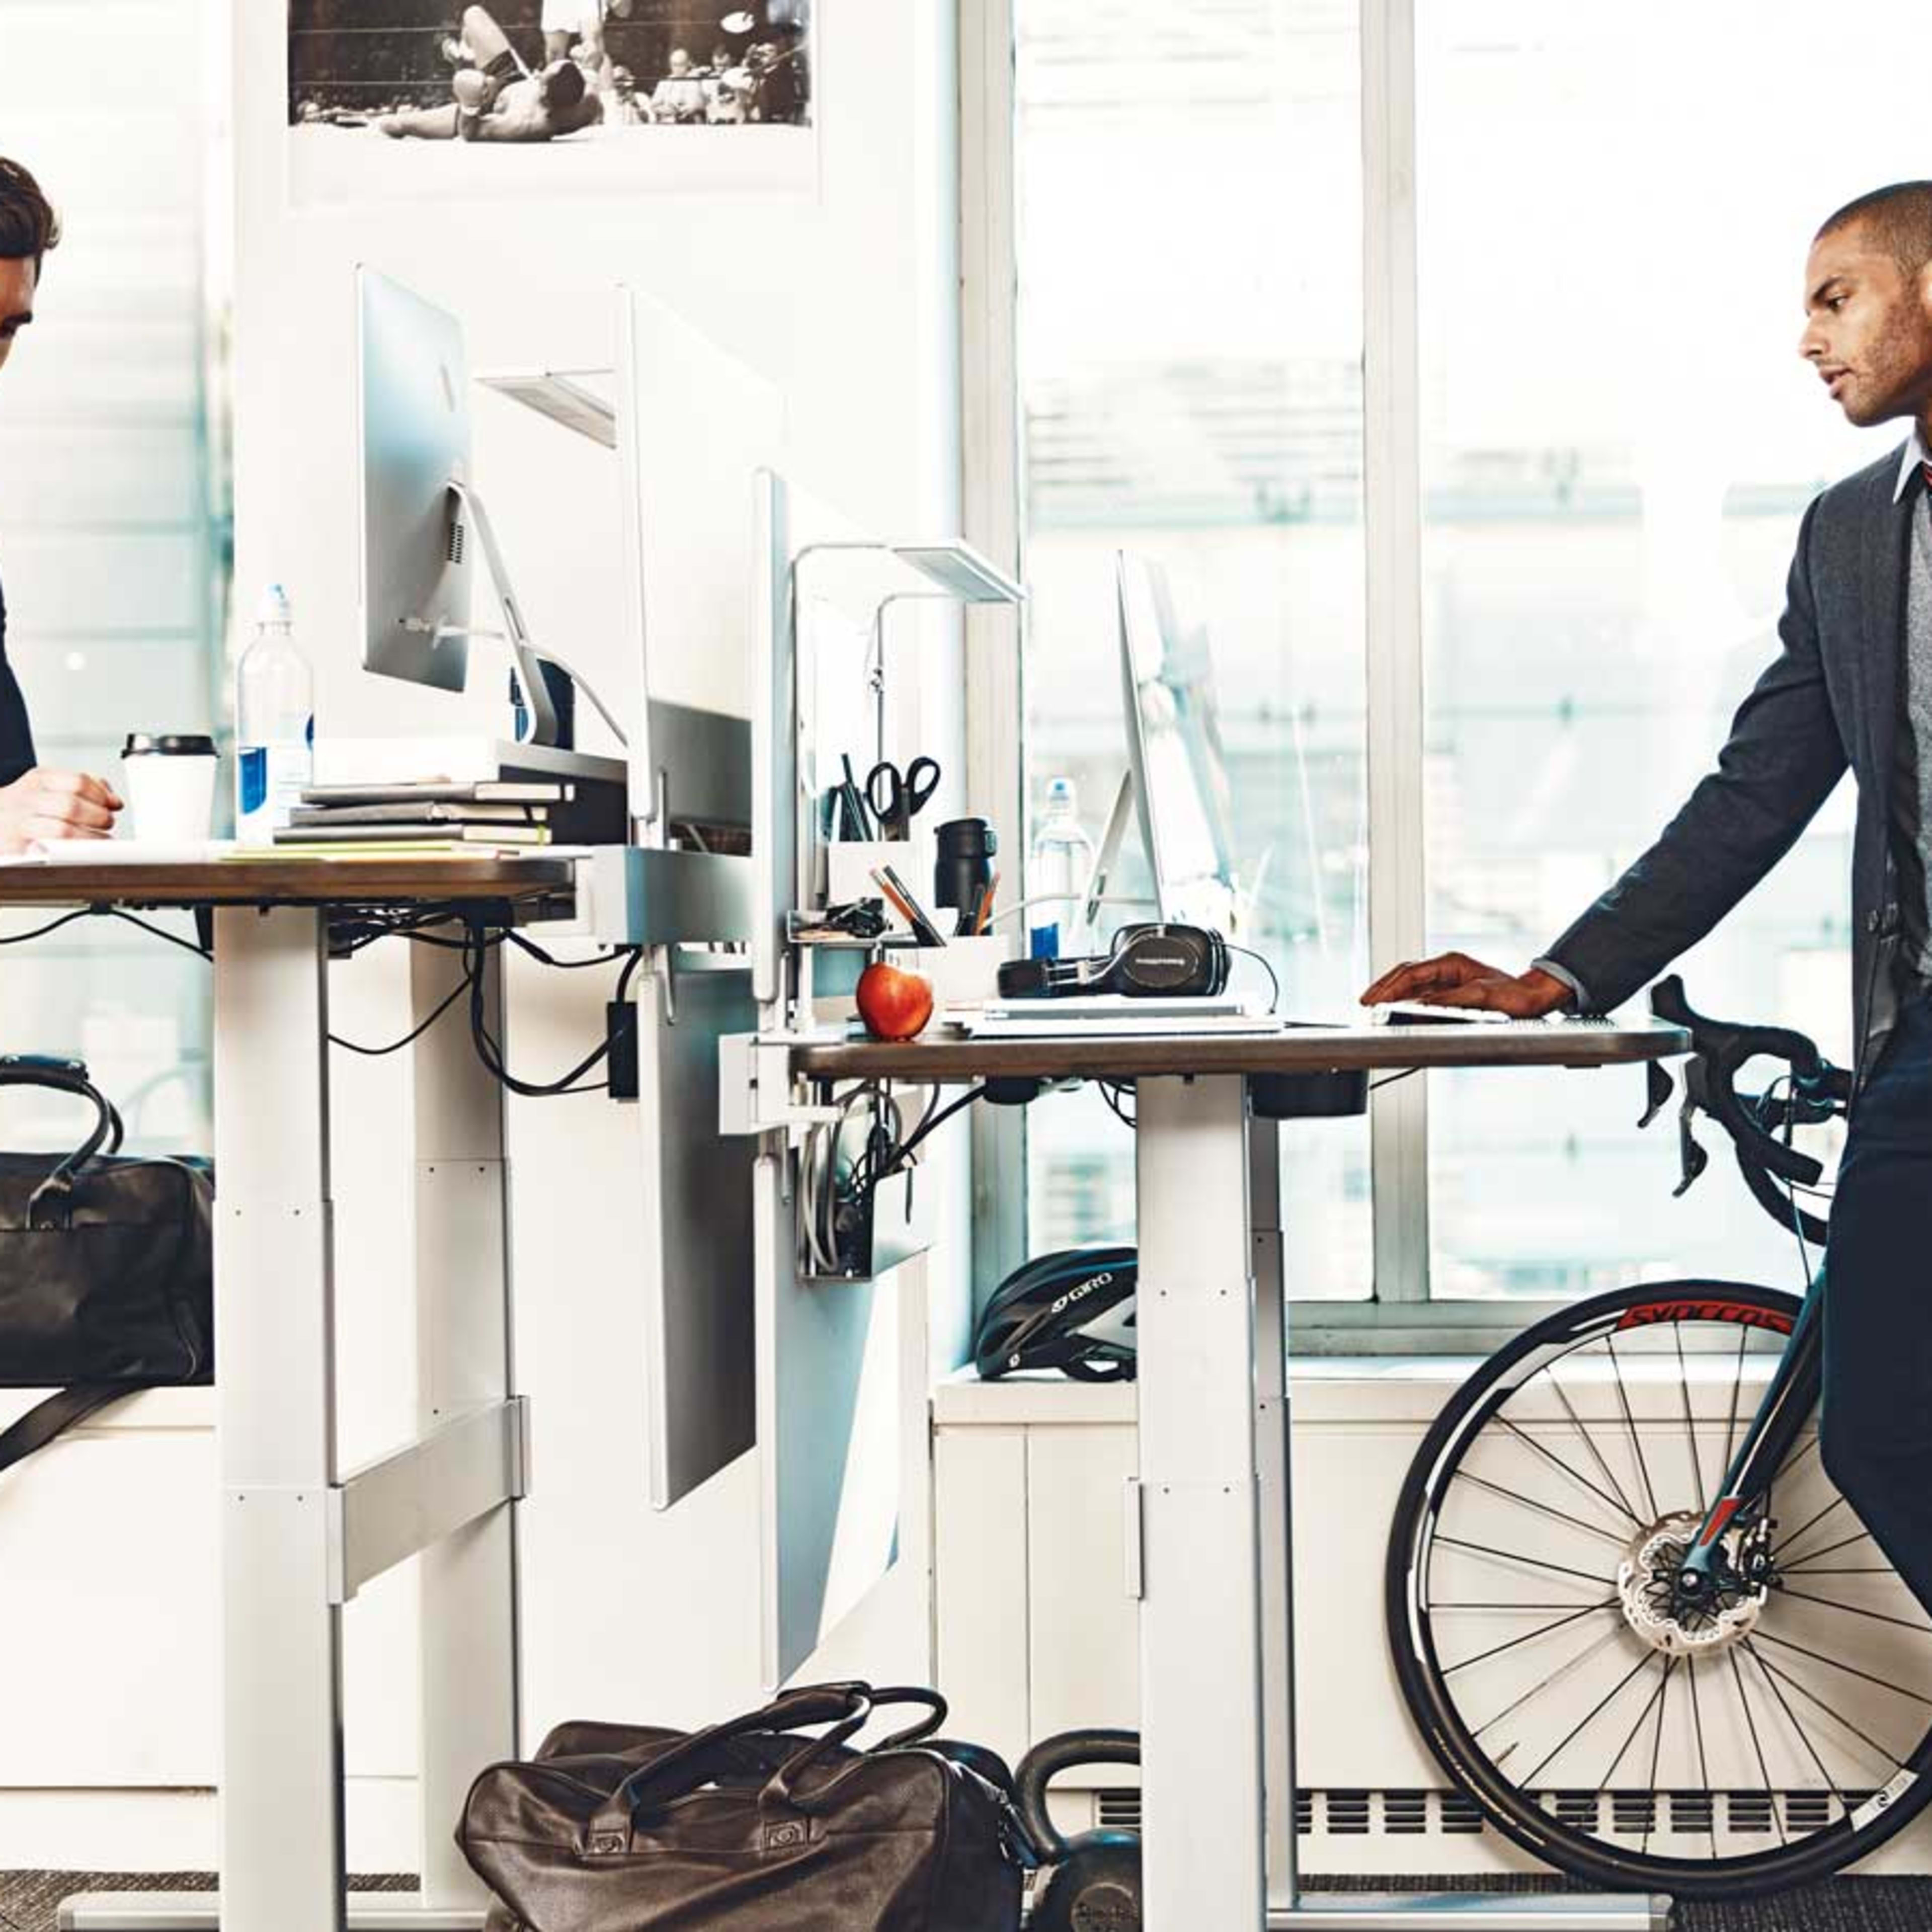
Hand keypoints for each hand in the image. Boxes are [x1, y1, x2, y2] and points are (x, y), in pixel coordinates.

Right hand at [0, 768, 122, 854]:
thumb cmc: (30, 806)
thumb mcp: (52, 785)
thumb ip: (87, 787)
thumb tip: (114, 802)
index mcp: (38, 780)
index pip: (77, 782)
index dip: (101, 796)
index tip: (111, 805)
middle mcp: (27, 800)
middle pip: (71, 806)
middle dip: (98, 817)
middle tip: (106, 823)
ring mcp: (20, 825)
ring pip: (61, 831)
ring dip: (90, 838)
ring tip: (98, 839)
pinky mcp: (19, 849)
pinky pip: (52, 854)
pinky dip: (72, 855)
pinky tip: (79, 854)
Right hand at [1361, 952, 1575, 1018]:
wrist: (1534, 999)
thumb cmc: (1513, 996)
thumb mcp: (1481, 997)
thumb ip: (1448, 1000)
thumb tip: (1421, 1006)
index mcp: (1451, 963)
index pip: (1411, 974)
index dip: (1390, 988)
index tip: (1374, 1000)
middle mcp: (1446, 969)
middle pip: (1405, 976)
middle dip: (1383, 989)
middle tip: (1365, 1003)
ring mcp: (1447, 980)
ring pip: (1411, 985)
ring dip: (1392, 995)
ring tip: (1374, 1006)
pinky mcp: (1451, 992)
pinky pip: (1421, 995)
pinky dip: (1405, 1002)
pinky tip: (1396, 1010)